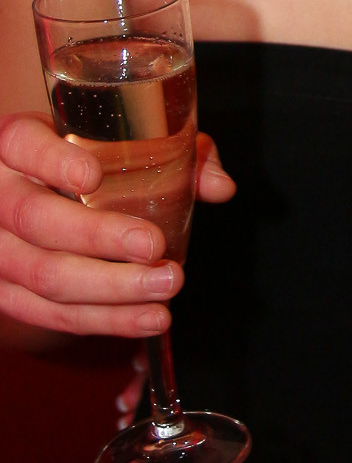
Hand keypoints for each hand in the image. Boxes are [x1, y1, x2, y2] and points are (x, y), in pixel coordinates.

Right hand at [0, 113, 233, 337]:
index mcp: (17, 143)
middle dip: (97, 237)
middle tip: (153, 246)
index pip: (22, 145)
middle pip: (33, 218)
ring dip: (109, 289)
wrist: (38, 195)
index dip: (53, 162)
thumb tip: (220, 185)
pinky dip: (103, 320)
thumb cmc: (86, 158)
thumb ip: (174, 152)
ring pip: (41, 275)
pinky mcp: (7, 292)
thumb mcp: (119, 141)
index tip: (92, 178)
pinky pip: (48, 314)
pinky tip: (147, 319)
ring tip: (166, 286)